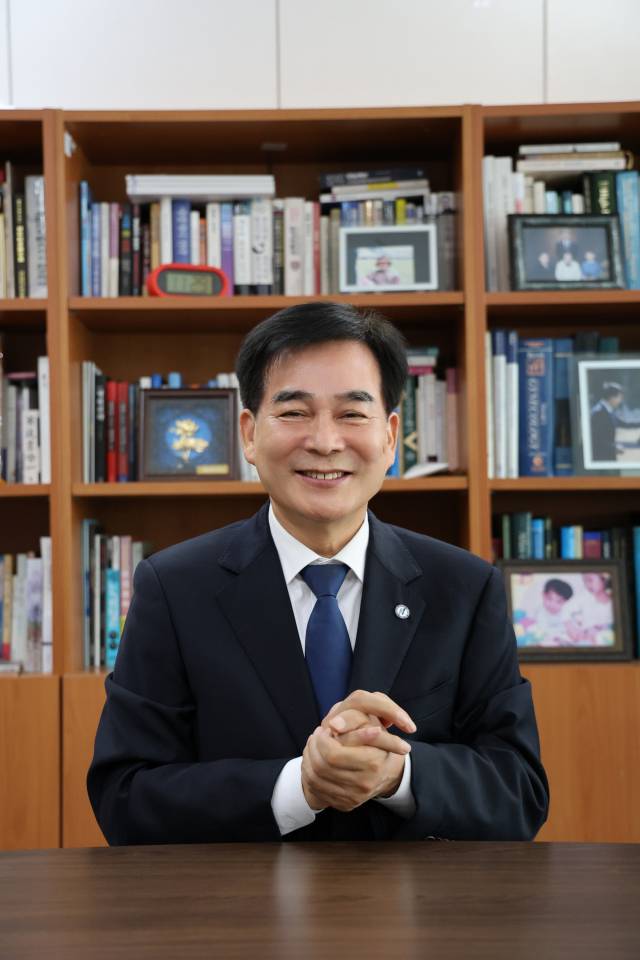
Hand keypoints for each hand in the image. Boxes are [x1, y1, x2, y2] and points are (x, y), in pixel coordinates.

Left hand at [301, 691, 413, 811]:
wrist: (388, 770)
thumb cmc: (376, 741)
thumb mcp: (369, 723)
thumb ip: (352, 720)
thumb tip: (333, 725)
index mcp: (372, 763)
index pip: (333, 754)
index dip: (322, 740)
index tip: (325, 730)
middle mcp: (364, 784)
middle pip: (321, 767)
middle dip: (313, 748)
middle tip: (316, 736)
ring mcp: (354, 798)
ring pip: (315, 779)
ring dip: (308, 759)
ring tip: (314, 745)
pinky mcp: (346, 805)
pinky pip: (317, 790)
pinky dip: (309, 773)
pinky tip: (315, 760)